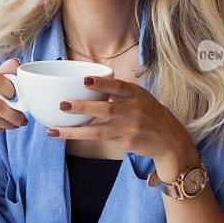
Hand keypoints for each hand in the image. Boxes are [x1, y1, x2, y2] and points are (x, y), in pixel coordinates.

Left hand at [46, 75, 195, 166]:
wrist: (169, 140)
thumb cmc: (149, 113)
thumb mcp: (140, 97)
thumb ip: (119, 91)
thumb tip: (89, 82)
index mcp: (137, 94)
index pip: (118, 86)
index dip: (102, 83)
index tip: (85, 80)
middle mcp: (134, 110)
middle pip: (106, 109)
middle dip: (83, 107)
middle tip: (62, 104)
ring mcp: (129, 128)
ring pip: (98, 130)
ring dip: (74, 131)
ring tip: (54, 130)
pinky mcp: (125, 142)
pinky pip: (100, 139)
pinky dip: (82, 136)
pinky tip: (65, 135)